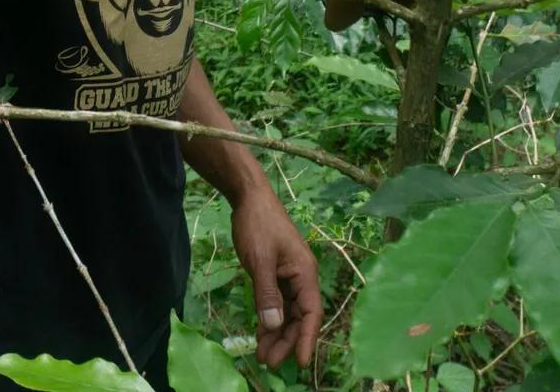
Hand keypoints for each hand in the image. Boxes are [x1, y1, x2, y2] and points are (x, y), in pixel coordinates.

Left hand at [230, 187, 322, 372]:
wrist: (248, 197)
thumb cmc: (258, 224)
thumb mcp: (260, 260)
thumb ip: (267, 294)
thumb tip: (274, 325)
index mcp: (305, 272)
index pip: (311, 312)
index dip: (308, 338)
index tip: (302, 362)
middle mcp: (301, 277)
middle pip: (299, 316)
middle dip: (287, 341)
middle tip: (269, 362)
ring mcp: (288, 275)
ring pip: (287, 312)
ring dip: (277, 333)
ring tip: (263, 355)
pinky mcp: (275, 274)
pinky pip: (276, 302)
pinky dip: (269, 318)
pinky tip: (261, 334)